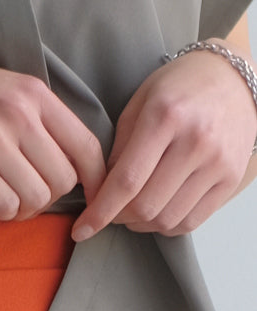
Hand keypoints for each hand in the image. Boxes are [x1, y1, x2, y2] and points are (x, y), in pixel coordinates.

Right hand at [0, 50, 105, 220]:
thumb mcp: (1, 90)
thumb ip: (35, 117)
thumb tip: (64, 160)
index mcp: (34, 94)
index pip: (86, 146)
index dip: (96, 182)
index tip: (91, 200)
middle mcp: (19, 114)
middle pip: (64, 178)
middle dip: (53, 199)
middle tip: (32, 199)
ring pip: (38, 196)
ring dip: (27, 210)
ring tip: (11, 205)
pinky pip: (6, 203)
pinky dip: (4, 214)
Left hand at [71, 39, 256, 241]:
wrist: (232, 78)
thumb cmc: (178, 89)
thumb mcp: (137, 105)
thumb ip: (117, 150)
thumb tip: (100, 193)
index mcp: (165, 117)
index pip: (126, 181)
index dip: (100, 212)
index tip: (82, 230)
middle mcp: (196, 141)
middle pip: (145, 207)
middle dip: (118, 217)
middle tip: (110, 210)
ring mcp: (218, 162)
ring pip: (166, 220)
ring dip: (140, 224)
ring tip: (133, 209)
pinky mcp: (231, 179)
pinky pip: (190, 222)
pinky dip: (165, 226)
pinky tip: (157, 211)